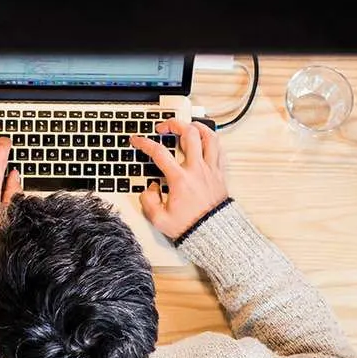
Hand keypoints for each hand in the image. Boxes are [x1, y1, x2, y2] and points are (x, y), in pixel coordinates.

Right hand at [129, 120, 228, 241]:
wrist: (212, 233)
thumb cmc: (189, 226)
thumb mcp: (159, 219)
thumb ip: (148, 201)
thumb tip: (150, 188)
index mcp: (180, 179)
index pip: (159, 153)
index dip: (145, 143)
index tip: (137, 140)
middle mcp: (196, 170)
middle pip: (188, 134)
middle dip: (174, 124)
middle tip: (164, 127)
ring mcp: (210, 169)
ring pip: (208, 136)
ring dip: (196, 127)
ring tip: (187, 125)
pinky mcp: (219, 173)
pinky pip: (218, 149)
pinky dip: (211, 140)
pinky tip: (204, 140)